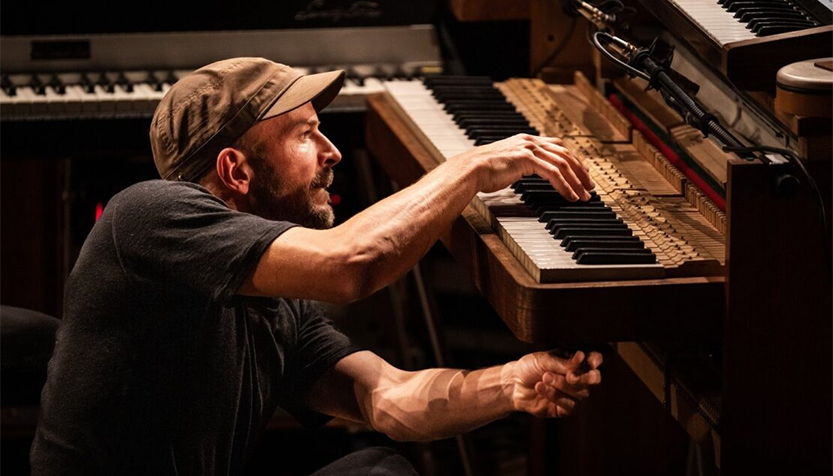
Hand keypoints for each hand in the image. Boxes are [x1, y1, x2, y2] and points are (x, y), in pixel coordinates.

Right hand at [451, 133, 594, 199]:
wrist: (470, 169)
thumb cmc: (483, 171)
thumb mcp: (507, 164)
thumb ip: (521, 164)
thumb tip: (527, 172)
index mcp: (526, 140)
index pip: (558, 147)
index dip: (573, 160)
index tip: (582, 174)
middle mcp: (530, 141)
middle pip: (565, 154)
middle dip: (580, 172)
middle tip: (589, 187)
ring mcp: (529, 148)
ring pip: (563, 164)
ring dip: (575, 182)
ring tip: (583, 196)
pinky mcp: (527, 159)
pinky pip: (553, 173)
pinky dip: (564, 186)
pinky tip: (569, 196)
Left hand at [504, 350, 602, 417]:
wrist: (513, 383)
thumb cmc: (530, 367)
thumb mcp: (544, 359)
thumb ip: (564, 362)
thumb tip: (582, 357)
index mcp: (575, 361)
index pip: (594, 359)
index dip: (596, 360)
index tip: (591, 361)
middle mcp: (578, 377)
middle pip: (594, 379)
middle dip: (585, 378)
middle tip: (570, 376)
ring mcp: (573, 394)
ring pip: (582, 392)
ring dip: (563, 385)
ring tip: (545, 377)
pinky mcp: (565, 408)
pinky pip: (570, 405)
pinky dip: (555, 395)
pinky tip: (541, 387)